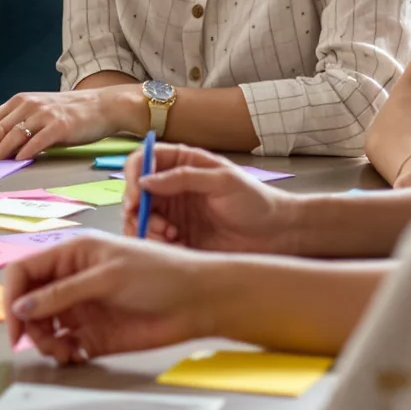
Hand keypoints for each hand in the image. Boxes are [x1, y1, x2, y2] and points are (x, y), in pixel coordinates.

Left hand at [0, 88, 121, 161]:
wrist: (101, 106)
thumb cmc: (68, 114)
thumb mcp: (38, 112)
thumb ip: (18, 125)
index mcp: (19, 101)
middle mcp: (27, 104)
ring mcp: (43, 114)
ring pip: (12, 136)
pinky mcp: (60, 126)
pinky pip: (36, 142)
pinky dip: (24, 153)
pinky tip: (17, 163)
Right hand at [3, 234, 227, 364]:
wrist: (200, 301)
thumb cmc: (159, 274)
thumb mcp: (107, 277)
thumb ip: (62, 294)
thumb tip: (20, 308)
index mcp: (72, 255)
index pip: (24, 272)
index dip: (12, 297)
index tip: (15, 324)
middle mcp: (72, 281)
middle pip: (29, 303)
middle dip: (27, 324)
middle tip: (39, 344)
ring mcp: (83, 309)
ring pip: (44, 328)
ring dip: (44, 342)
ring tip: (63, 352)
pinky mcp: (95, 335)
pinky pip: (65, 345)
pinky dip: (63, 353)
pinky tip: (75, 356)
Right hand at [125, 144, 293, 252]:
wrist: (277, 235)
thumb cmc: (256, 201)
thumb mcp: (223, 181)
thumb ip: (184, 178)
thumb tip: (146, 181)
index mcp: (181, 164)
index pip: (142, 161)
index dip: (133, 176)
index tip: (135, 197)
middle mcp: (171, 188)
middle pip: (134, 193)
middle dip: (137, 211)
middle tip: (158, 226)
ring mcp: (172, 214)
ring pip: (138, 219)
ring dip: (147, 230)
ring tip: (173, 237)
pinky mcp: (176, 238)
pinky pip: (151, 241)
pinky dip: (156, 246)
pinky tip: (178, 247)